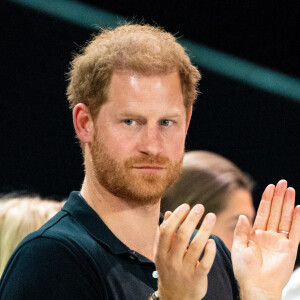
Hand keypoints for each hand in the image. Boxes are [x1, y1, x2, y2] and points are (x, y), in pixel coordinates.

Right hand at [154, 204, 215, 299]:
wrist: (174, 298)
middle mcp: (172, 261)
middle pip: (182, 236)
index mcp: (161, 253)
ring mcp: (184, 270)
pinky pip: (205, 263)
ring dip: (205, 229)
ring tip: (211, 216)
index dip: (176, 216)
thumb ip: (165, 234)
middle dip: (192, 219)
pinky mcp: (197, 278)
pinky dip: (210, 251)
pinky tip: (212, 241)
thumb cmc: (169, 270)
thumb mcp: (162, 253)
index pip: (167, 230)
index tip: (186, 206)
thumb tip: (169, 213)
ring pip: (196, 246)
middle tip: (200, 207)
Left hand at [232, 180, 299, 299]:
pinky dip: (297, 221)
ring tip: (290, 190)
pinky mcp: (289, 249)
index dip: (266, 199)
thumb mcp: (239, 247)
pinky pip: (295, 232)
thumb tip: (243, 215)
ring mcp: (279, 241)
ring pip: (285, 218)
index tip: (270, 186)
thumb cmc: (244, 270)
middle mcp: (268, 234)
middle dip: (278, 197)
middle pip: (275, 212)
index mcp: (255, 233)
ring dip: (288, 204)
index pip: (262, 212)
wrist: (256, 287)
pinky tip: (298, 209)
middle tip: (283, 183)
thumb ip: (241, 231)